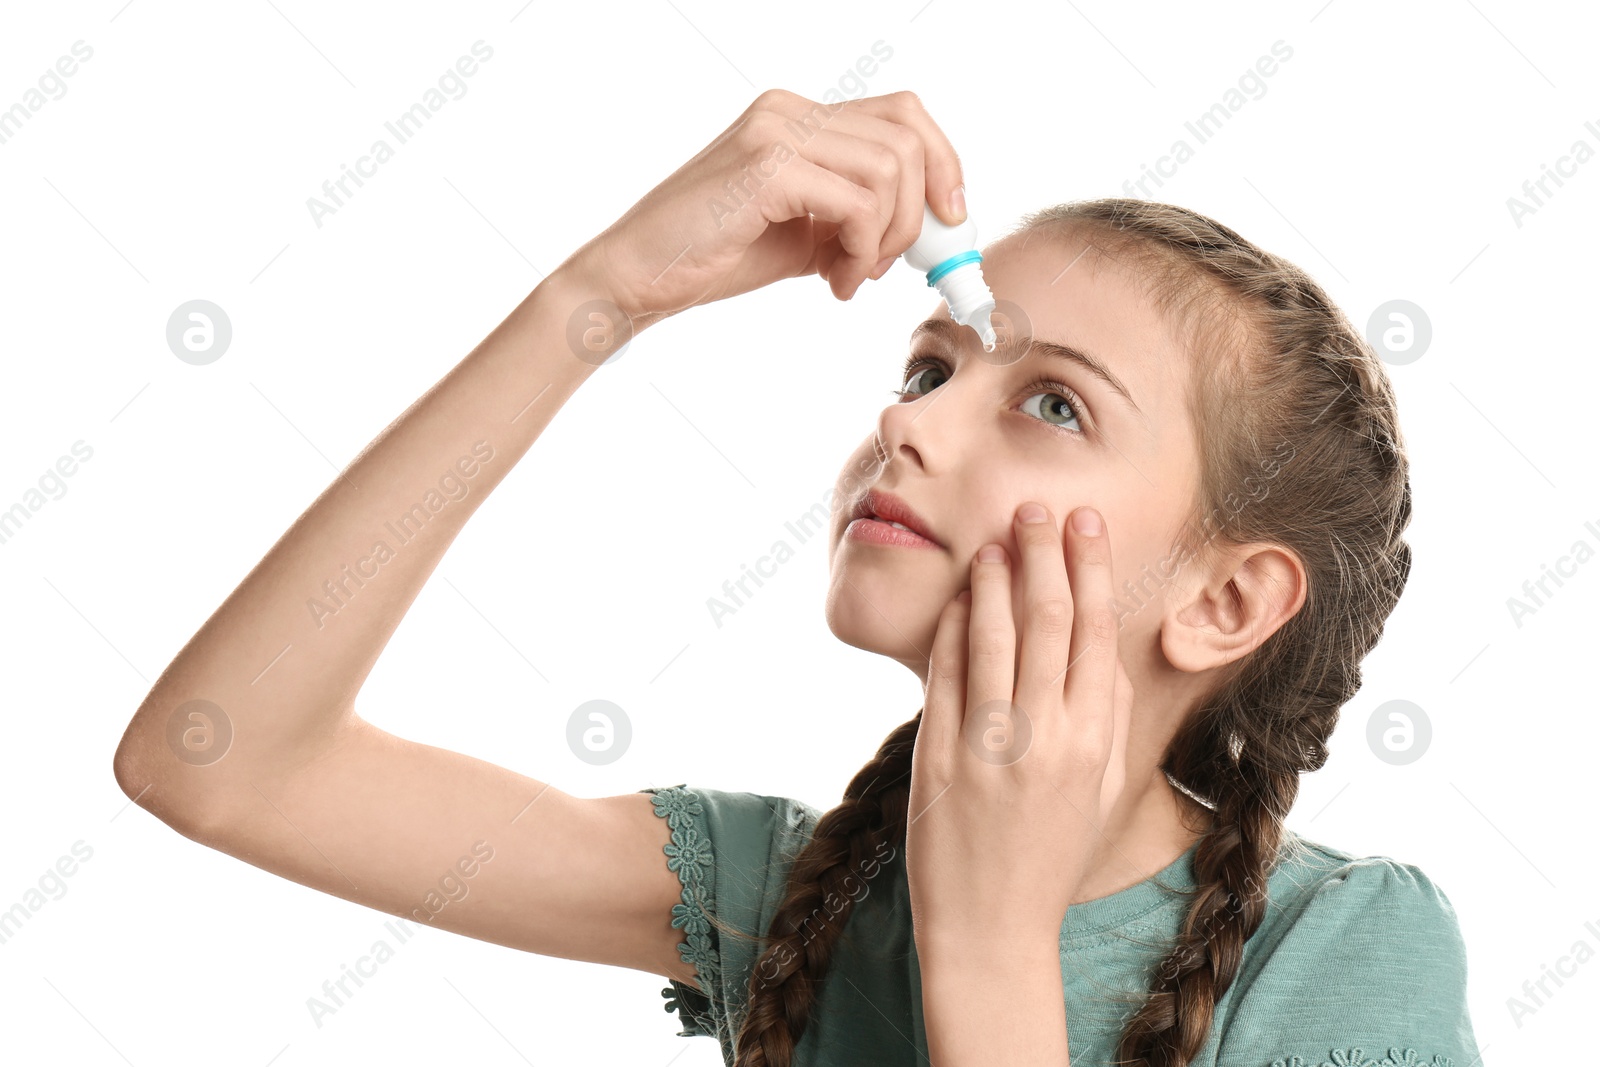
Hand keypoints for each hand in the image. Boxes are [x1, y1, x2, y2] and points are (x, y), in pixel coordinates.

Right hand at [551, 88, 965, 328]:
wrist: (637, 276)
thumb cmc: (712, 255)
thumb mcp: (804, 233)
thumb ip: (855, 218)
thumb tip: (923, 230)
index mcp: (797, 115)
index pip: (903, 114)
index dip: (943, 165)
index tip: (947, 222)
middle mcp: (788, 109)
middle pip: (909, 136)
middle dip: (920, 212)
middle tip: (891, 264)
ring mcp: (776, 132)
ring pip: (892, 170)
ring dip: (887, 239)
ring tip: (852, 277)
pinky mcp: (766, 167)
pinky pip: (858, 203)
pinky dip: (863, 251)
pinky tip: (836, 282)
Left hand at [905, 502, 1132, 951]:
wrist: (991, 931)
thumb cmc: (1050, 858)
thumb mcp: (1101, 793)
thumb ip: (1110, 723)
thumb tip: (1107, 655)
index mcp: (1094, 744)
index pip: (1095, 634)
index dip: (1090, 570)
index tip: (1084, 523)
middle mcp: (1046, 738)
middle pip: (1049, 621)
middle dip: (1044, 554)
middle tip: (1038, 507)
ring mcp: (989, 746)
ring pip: (995, 637)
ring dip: (997, 578)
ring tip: (998, 537)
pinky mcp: (938, 756)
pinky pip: (946, 674)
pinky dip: (955, 626)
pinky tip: (963, 594)